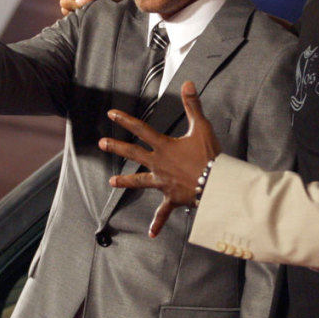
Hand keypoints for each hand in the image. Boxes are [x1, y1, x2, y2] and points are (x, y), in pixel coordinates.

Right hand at [59, 0, 127, 14]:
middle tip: (97, 6)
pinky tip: (90, 14)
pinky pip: (69, 14)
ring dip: (80, 12)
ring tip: (95, 9)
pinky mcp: (75, 4)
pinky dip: (78, 17)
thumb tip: (78, 1)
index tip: (98, 0)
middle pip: (65, 0)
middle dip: (81, 6)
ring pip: (66, 8)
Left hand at [98, 81, 220, 236]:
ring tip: (111, 183)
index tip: (111, 114)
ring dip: (125, 182)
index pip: (141, 129)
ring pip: (140, 182)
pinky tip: (151, 234)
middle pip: (133, 154)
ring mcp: (163, 182)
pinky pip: (163, 212)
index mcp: (164, 146)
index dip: (125, 120)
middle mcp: (158, 164)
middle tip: (101, 144)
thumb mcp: (202, 128)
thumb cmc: (209, 155)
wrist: (216, 183)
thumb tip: (189, 83)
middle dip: (116, 147)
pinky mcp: (171, 198)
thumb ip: (193, 105)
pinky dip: (158, 223)